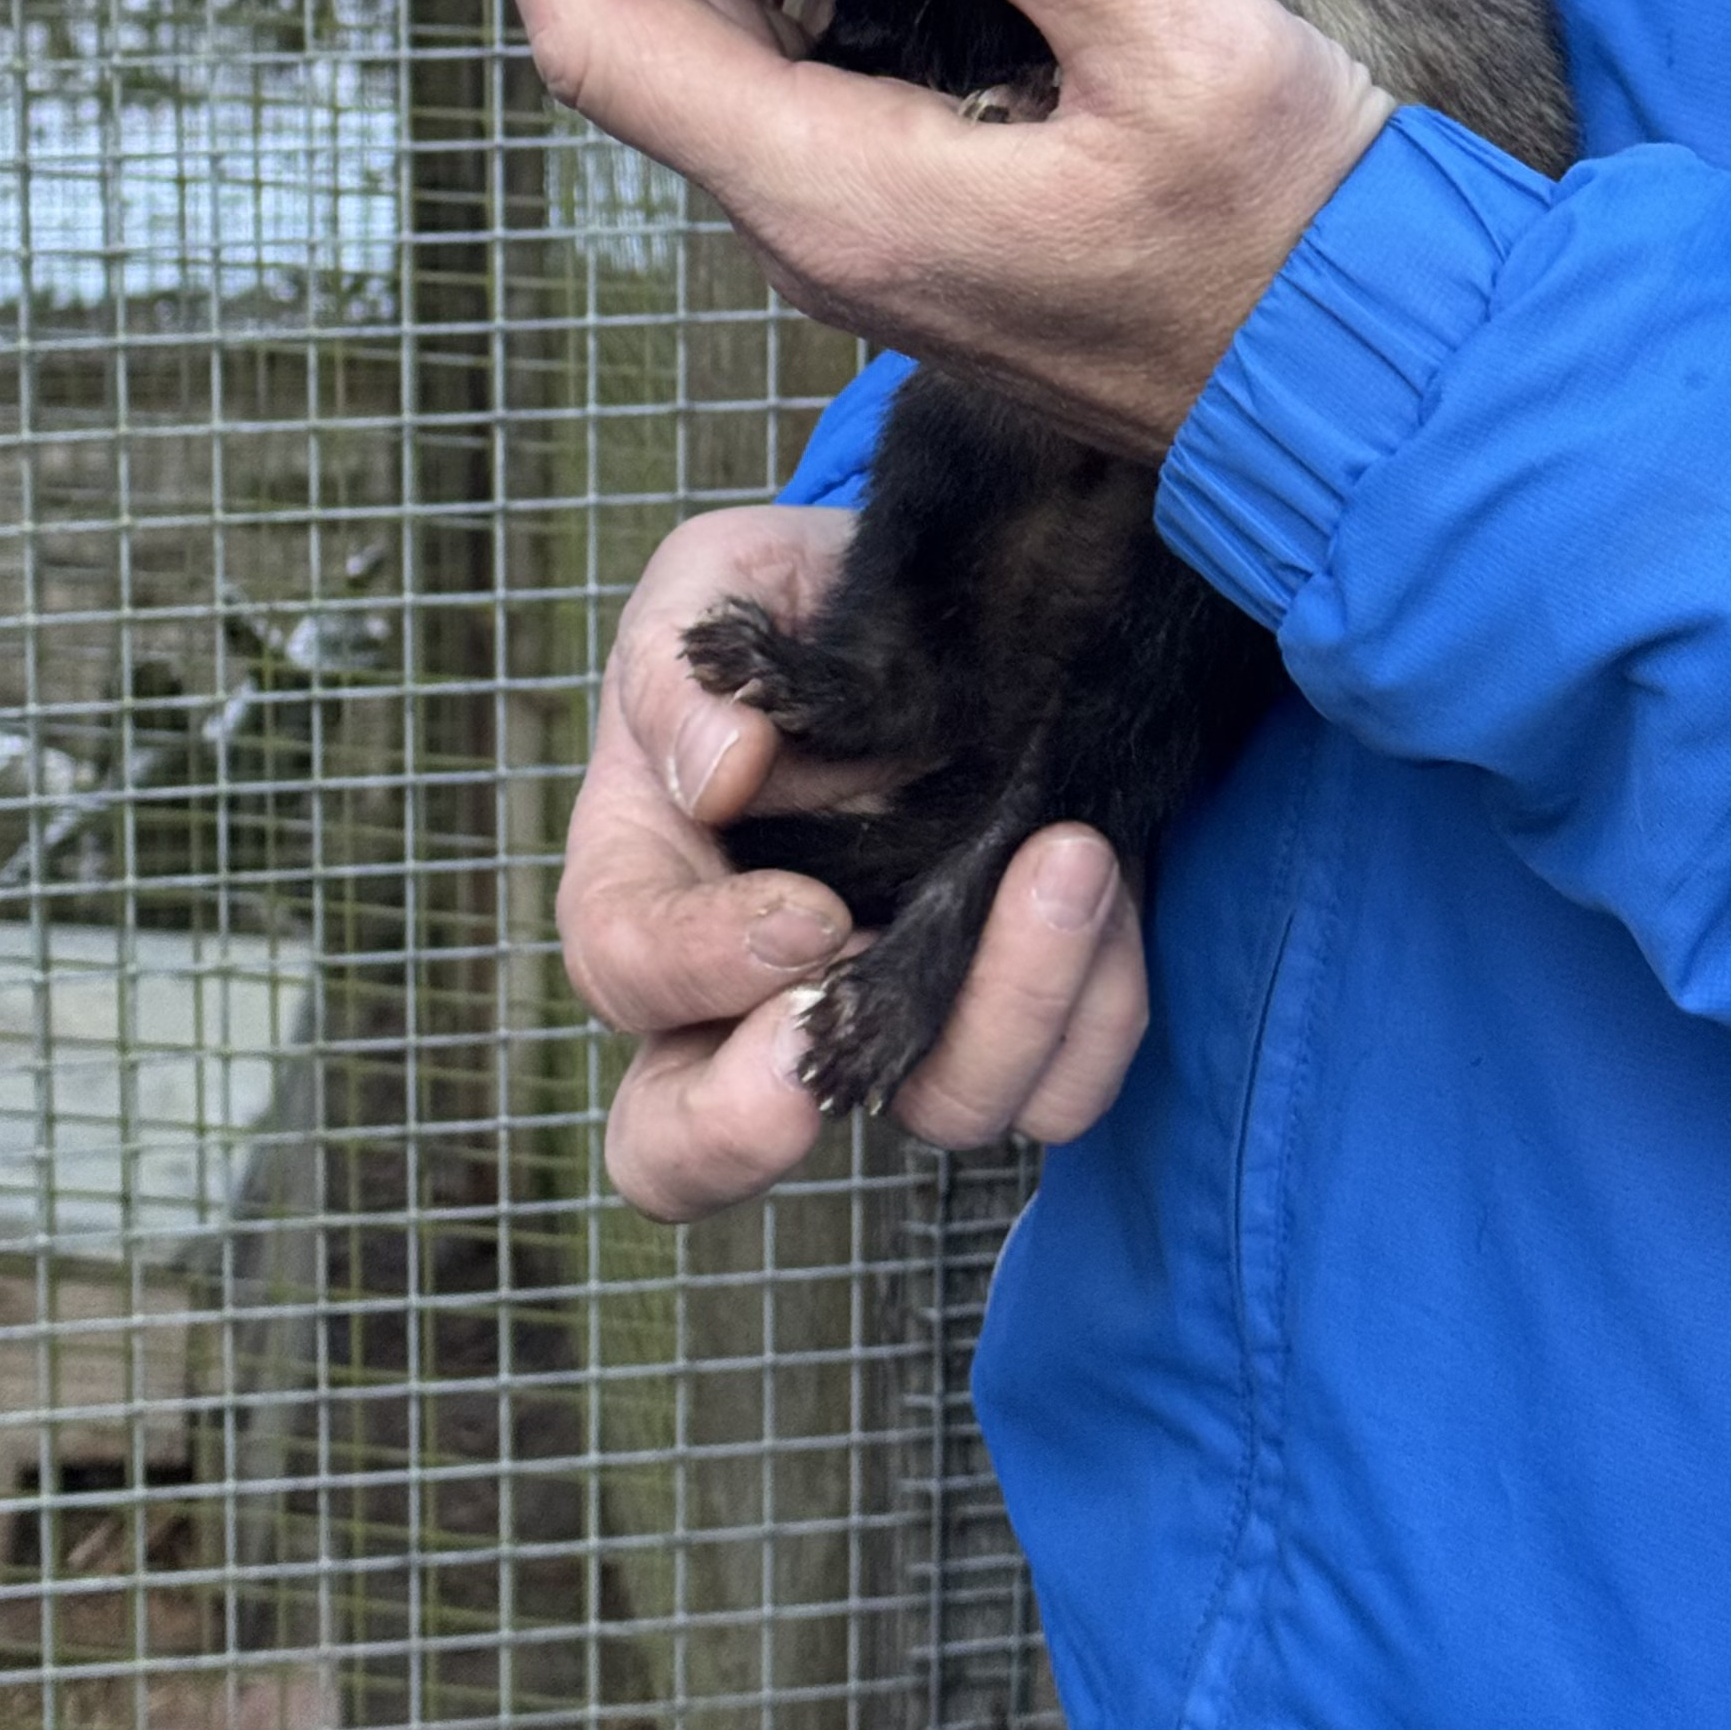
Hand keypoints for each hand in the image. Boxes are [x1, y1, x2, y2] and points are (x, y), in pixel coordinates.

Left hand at [490, 0, 1389, 460]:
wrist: (1361, 385)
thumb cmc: (1289, 238)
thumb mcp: (1188, 49)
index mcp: (841, 196)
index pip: (608, 46)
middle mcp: (822, 232)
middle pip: (639, 50)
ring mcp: (866, 238)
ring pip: (711, 72)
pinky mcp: (922, 226)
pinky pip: (786, 95)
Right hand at [564, 503, 1149, 1216]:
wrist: (954, 598)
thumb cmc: (806, 603)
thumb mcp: (719, 582)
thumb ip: (680, 667)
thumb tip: (717, 774)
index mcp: (652, 889)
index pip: (627, 975)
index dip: (701, 968)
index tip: (806, 913)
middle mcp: (750, 995)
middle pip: (692, 1147)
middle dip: (751, 1125)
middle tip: (830, 1034)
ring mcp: (889, 1018)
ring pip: (929, 1114)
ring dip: (1004, 1011)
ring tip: (1065, 860)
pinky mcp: (1015, 1011)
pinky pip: (1062, 1085)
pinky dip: (1096, 1005)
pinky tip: (1104, 878)